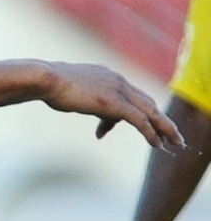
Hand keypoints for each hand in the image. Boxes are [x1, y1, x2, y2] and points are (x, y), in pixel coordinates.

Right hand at [39, 62, 185, 147]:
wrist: (45, 78)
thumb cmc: (50, 85)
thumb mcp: (72, 93)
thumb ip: (85, 101)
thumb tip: (79, 107)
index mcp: (108, 76)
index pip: (130, 95)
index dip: (137, 112)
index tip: (140, 128)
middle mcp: (118, 80)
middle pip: (148, 102)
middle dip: (161, 119)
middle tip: (172, 134)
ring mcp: (118, 90)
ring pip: (151, 111)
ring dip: (165, 128)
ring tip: (175, 143)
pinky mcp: (115, 103)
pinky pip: (140, 120)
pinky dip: (151, 133)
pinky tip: (157, 144)